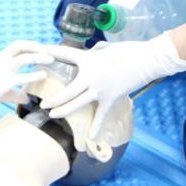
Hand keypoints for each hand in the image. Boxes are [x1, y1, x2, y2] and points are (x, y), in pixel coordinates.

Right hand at [0, 41, 52, 121]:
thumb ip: (15, 92)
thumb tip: (28, 99)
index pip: (16, 48)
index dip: (30, 47)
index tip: (41, 49)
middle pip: (20, 44)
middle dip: (35, 45)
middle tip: (49, 49)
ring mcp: (2, 69)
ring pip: (24, 57)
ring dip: (39, 56)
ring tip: (51, 59)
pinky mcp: (4, 81)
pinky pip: (23, 77)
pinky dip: (35, 75)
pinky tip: (44, 75)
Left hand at [39, 34, 185, 137]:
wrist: (146, 60)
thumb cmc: (128, 50)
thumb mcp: (106, 48)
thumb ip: (95, 52)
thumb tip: (92, 54)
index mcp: (88, 60)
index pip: (64, 54)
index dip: (50, 52)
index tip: (38, 53)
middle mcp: (91, 76)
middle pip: (67, 91)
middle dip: (53, 98)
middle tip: (42, 103)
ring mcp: (100, 89)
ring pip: (77, 103)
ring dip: (63, 110)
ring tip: (52, 114)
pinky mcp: (110, 98)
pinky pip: (100, 115)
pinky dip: (96, 127)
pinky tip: (89, 137)